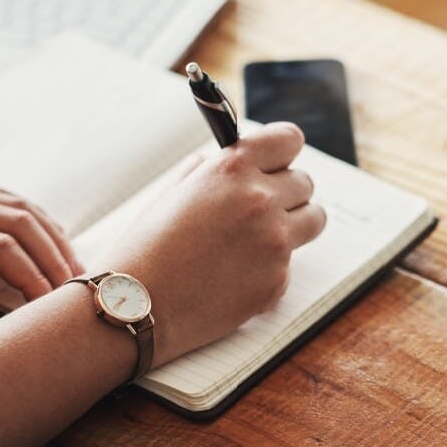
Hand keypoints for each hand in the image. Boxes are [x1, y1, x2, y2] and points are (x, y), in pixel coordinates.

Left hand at [0, 188, 83, 354]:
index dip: (28, 274)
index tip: (48, 308)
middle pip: (17, 220)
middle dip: (54, 256)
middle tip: (76, 294)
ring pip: (16, 205)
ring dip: (51, 236)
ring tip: (75, 271)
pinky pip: (4, 199)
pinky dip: (36, 218)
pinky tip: (50, 240)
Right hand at [96, 122, 325, 364]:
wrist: (134, 307)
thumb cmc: (145, 248)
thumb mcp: (172, 192)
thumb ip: (209, 172)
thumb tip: (234, 165)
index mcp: (232, 169)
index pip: (289, 140)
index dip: (283, 151)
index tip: (278, 161)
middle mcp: (260, 200)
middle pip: (305, 183)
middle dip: (286, 192)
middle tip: (261, 208)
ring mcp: (274, 243)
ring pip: (313, 221)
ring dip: (293, 225)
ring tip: (260, 239)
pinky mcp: (277, 282)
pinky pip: (288, 265)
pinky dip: (270, 269)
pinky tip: (234, 277)